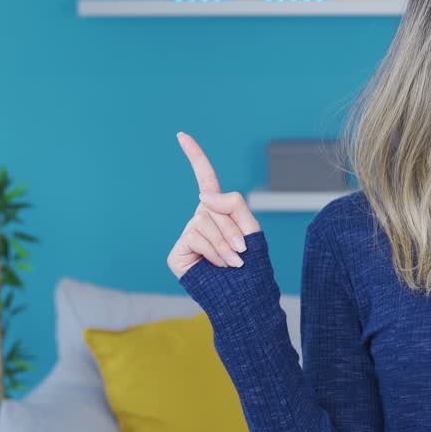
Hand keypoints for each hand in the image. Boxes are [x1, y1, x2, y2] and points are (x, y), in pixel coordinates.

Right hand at [167, 131, 262, 279]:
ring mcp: (187, 235)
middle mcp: (200, 219)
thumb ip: (234, 204)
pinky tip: (219, 266)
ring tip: (234, 262)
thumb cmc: (252, 265)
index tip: (181, 135)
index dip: (195, 156)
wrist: (245, 296)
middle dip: (232, 228)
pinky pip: (196, 237)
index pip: (204, 178)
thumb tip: (204, 195)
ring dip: (225, 244)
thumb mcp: (252, 228)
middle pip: (214, 206)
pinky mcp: (178, 252)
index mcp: (218, 210)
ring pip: (206, 222)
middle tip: (242, 251)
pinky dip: (213, 251)